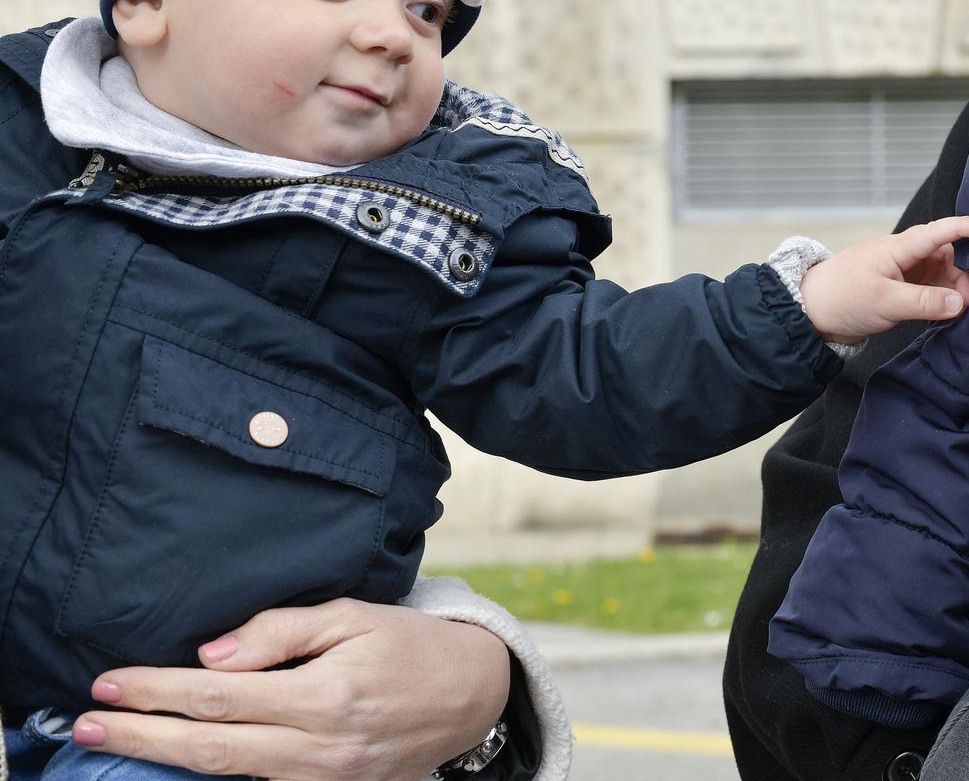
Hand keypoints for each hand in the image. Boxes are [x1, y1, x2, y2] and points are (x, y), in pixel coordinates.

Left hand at [71, 598, 509, 779]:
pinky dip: (219, 777)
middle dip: (142, 737)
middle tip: (84, 727)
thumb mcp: (353, 615)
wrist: (472, 694)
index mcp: (327, 695)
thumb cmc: (410, 644)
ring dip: (168, 760)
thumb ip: (279, 632)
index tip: (108, 685)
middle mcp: (323, 748)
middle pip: (211, 748)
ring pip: (230, 777)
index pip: (220, 697)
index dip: (158, 692)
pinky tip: (185, 760)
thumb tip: (210, 656)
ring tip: (119, 742)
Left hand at [799, 215, 968, 342]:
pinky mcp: (900, 287)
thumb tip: (961, 302)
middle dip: (966, 270)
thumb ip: (924, 302)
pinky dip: (943, 296)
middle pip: (945, 253)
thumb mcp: (885, 302)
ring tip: (965, 306)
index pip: (937, 232)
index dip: (964, 228)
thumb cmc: (842, 298)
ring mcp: (902, 270)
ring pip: (940, 271)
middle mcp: (903, 254)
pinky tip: (952, 308)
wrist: (811, 312)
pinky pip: (931, 286)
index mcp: (897, 248)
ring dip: (955, 286)